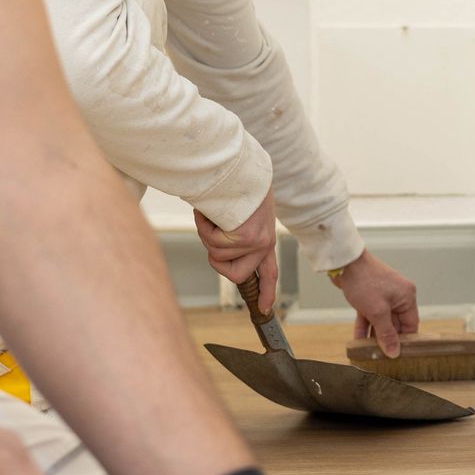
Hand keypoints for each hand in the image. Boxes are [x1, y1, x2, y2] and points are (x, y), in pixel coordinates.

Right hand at [197, 188, 278, 311]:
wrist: (243, 167)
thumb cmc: (237, 187)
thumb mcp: (246, 215)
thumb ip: (239, 236)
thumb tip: (220, 254)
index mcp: (266, 239)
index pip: (269, 272)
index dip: (266, 291)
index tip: (266, 308)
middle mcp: (265, 243)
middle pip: (233, 275)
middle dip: (215, 257)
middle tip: (213, 232)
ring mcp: (257, 242)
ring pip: (217, 256)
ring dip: (208, 234)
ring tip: (215, 212)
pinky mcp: (246, 237)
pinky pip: (213, 242)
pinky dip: (204, 225)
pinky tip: (212, 209)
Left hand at [335, 251, 418, 357]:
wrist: (345, 263)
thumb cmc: (365, 282)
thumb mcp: (377, 312)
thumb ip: (386, 334)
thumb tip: (394, 353)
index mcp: (407, 297)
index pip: (411, 325)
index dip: (404, 341)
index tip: (398, 356)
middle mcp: (398, 297)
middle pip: (395, 325)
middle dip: (387, 340)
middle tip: (380, 358)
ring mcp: (383, 297)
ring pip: (381, 322)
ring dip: (374, 335)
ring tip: (368, 353)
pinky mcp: (370, 297)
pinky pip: (370, 316)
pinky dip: (365, 326)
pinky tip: (358, 341)